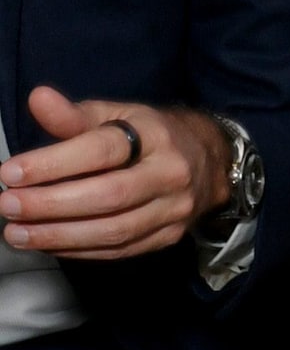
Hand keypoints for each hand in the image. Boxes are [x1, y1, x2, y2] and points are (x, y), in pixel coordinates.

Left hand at [0, 86, 229, 260]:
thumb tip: (38, 99)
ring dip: (59, 235)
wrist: (209, 163)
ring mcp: (173, 210)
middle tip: (8, 206)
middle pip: (108, 196)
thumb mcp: (116, 114)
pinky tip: (48, 243)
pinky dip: (79, 249)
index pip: (102, 150)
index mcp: (155, 135)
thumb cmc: (150, 135)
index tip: (11, 173)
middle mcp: (170, 174)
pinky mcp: (169, 237)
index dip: (54, 163)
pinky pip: (120, 250)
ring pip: (114, 230)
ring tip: (17, 233)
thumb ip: (74, 115)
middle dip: (51, 205)